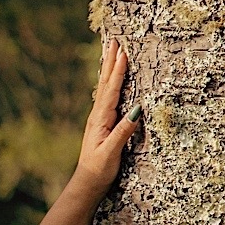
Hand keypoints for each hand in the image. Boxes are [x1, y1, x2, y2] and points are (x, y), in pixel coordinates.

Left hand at [73, 39, 141, 198]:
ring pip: (105, 88)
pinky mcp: (102, 124)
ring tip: (111, 52)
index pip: (112, 90)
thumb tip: (137, 110)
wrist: (87, 183)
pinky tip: (110, 80)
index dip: (118, 71)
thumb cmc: (100, 169)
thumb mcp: (112, 152)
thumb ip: (123, 131)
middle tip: (114, 41)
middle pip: (106, 83)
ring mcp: (99, 119)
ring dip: (109, 69)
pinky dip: (109, 83)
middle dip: (111, 62)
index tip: (123, 52)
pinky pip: (107, 97)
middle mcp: (98, 115)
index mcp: (101, 119)